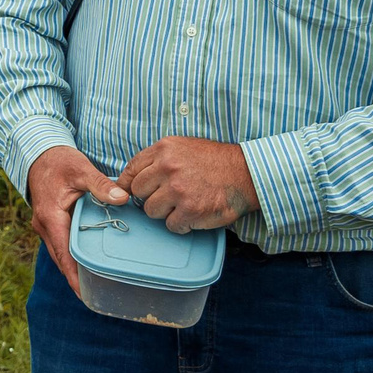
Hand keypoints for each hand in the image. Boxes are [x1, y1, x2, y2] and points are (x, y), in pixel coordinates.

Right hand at [27, 145, 131, 299]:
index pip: (63, 254)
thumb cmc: (59, 161)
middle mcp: (44, 226)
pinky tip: (87, 262)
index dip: (73, 276)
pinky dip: (72, 256)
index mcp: (50, 217)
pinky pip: (61, 245)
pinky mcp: (51, 223)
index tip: (84, 294)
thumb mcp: (80, 169)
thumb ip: (101, 185)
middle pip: (62, 259)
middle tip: (96, 296)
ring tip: (94, 286)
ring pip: (61, 254)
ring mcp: (46, 226)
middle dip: (76, 278)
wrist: (38, 153)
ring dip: (74, 268)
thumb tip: (123, 199)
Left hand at [119, 136, 255, 232]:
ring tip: (182, 205)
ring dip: (165, 212)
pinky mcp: (190, 210)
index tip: (127, 193)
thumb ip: (156, 160)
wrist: (245, 173)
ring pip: (151, 211)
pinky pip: (171, 225)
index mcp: (163, 149)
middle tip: (167, 197)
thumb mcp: (181, 147)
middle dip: (149, 197)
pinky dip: (181, 224)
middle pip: (137, 192)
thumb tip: (130, 179)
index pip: (131, 170)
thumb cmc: (212, 162)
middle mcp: (167, 167)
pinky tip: (192, 215)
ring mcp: (178, 190)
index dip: (128, 184)